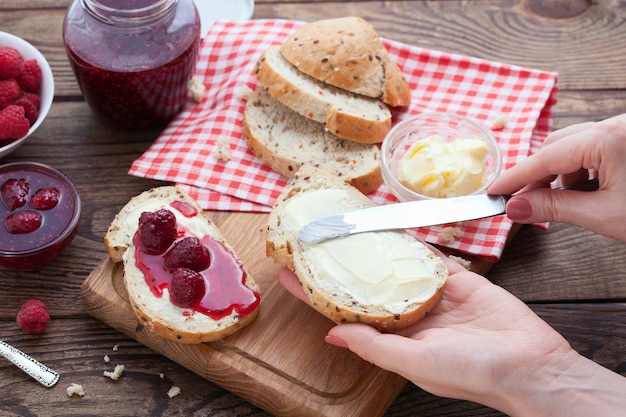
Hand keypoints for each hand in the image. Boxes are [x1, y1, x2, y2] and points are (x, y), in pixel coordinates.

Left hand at [277, 255, 625, 415]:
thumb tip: (331, 333)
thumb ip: (374, 345)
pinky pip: (429, 258)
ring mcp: (432, 296)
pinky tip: (392, 228)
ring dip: (372, 250)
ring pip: (394, 267)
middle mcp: (408, 316)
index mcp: (394, 338)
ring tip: (347, 230)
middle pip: (365, 285)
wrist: (528, 362)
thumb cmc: (472, 372)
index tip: (289, 274)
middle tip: (315, 242)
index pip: (343, 311)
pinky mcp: (457, 281)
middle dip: (340, 266)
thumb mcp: (415, 363)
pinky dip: (411, 243)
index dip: (314, 294)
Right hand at [487, 114, 625, 241]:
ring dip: (561, 173)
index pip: (546, 157)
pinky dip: (582, 168)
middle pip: (557, 146)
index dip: (516, 177)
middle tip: (525, 203)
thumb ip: (555, 208)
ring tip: (562, 200)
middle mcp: (617, 124)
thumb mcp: (603, 215)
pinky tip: (587, 190)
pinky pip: (596, 147)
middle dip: (539, 175)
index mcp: (607, 138)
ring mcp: (624, 129)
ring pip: (576, 145)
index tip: (494, 191)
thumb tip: (515, 208)